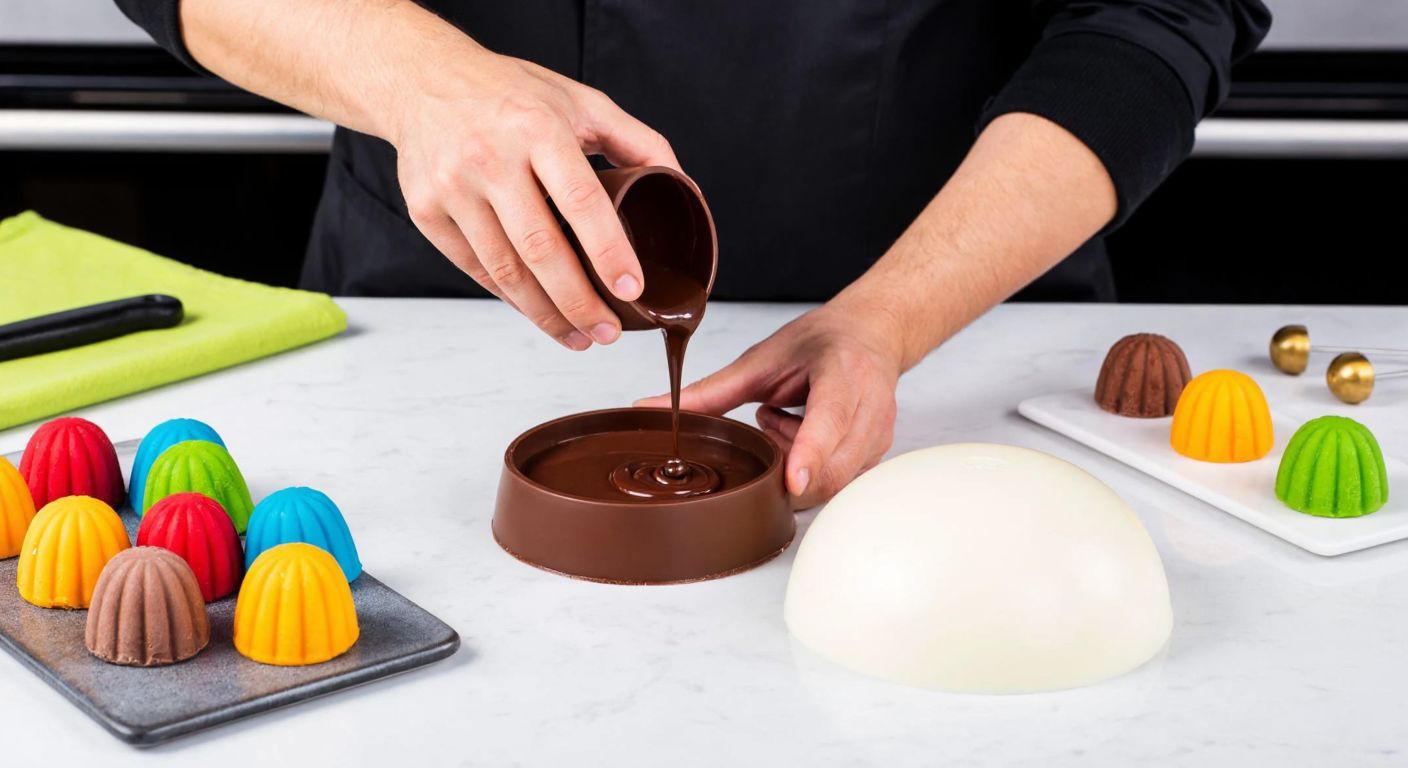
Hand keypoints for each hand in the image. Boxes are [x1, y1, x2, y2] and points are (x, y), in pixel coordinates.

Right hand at [392, 47, 679, 349]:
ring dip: (546, 313)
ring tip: (579, 336)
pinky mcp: (426, 210)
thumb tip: (684, 189)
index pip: (580, 200)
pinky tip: (538, 313)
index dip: (608, 251)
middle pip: (540, 248)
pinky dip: (511, 299)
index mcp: (537, 127)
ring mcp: (453, 186)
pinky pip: (475, 269)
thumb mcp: (581, 101)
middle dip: (579, 301)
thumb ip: (637, 142)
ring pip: (505, 269)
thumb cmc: (511, 93)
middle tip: (608, 332)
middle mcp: (490, 156)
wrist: (422, 79)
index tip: (631, 290)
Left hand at [636, 298, 904, 507]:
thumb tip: (651, 410)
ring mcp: (879, 436)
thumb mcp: (761, 359)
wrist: (871, 334)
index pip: (829, 420)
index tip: (792, 482)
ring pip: (831, 480)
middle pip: (830, 467)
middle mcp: (870, 406)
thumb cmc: (820, 343)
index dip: (810, 454)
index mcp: (843, 372)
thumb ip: (709, 392)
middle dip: (785, 463)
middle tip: (767, 421)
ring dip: (794, 463)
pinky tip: (803, 432)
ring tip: (785, 419)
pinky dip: (810, 466)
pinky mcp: (877, 455)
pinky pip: (837, 481)